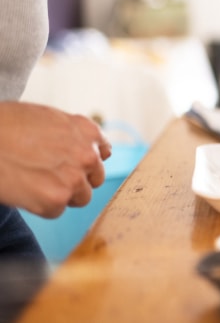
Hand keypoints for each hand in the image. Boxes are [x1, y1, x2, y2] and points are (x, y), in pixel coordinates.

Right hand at [0, 102, 111, 217]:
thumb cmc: (4, 125)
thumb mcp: (46, 116)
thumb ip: (74, 132)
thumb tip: (98, 148)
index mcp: (87, 131)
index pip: (103, 151)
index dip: (85, 161)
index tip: (73, 164)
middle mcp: (87, 154)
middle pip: (95, 178)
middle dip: (75, 179)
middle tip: (47, 175)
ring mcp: (74, 178)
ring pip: (81, 197)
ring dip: (61, 194)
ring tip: (34, 182)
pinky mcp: (57, 199)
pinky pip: (56, 210)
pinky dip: (41, 206)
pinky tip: (23, 190)